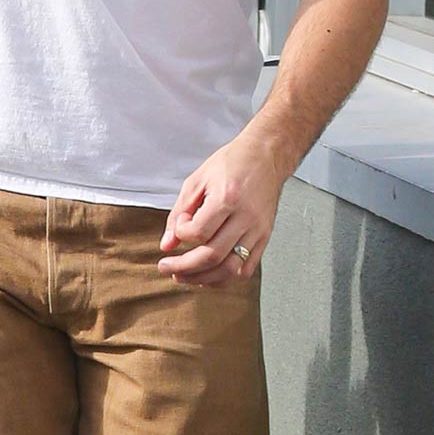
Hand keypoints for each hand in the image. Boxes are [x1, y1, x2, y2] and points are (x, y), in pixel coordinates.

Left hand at [159, 132, 285, 286]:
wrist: (266, 156)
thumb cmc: (233, 163)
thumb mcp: (197, 180)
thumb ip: (179, 212)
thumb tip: (167, 244)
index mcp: (227, 198)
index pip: (198, 232)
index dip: (181, 234)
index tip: (179, 226)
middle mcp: (246, 217)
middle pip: (212, 256)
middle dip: (184, 267)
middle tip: (167, 267)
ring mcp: (258, 230)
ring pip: (230, 269)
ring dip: (203, 278)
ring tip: (184, 277)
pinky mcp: (265, 237)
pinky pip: (246, 269)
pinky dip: (226, 278)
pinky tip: (209, 276)